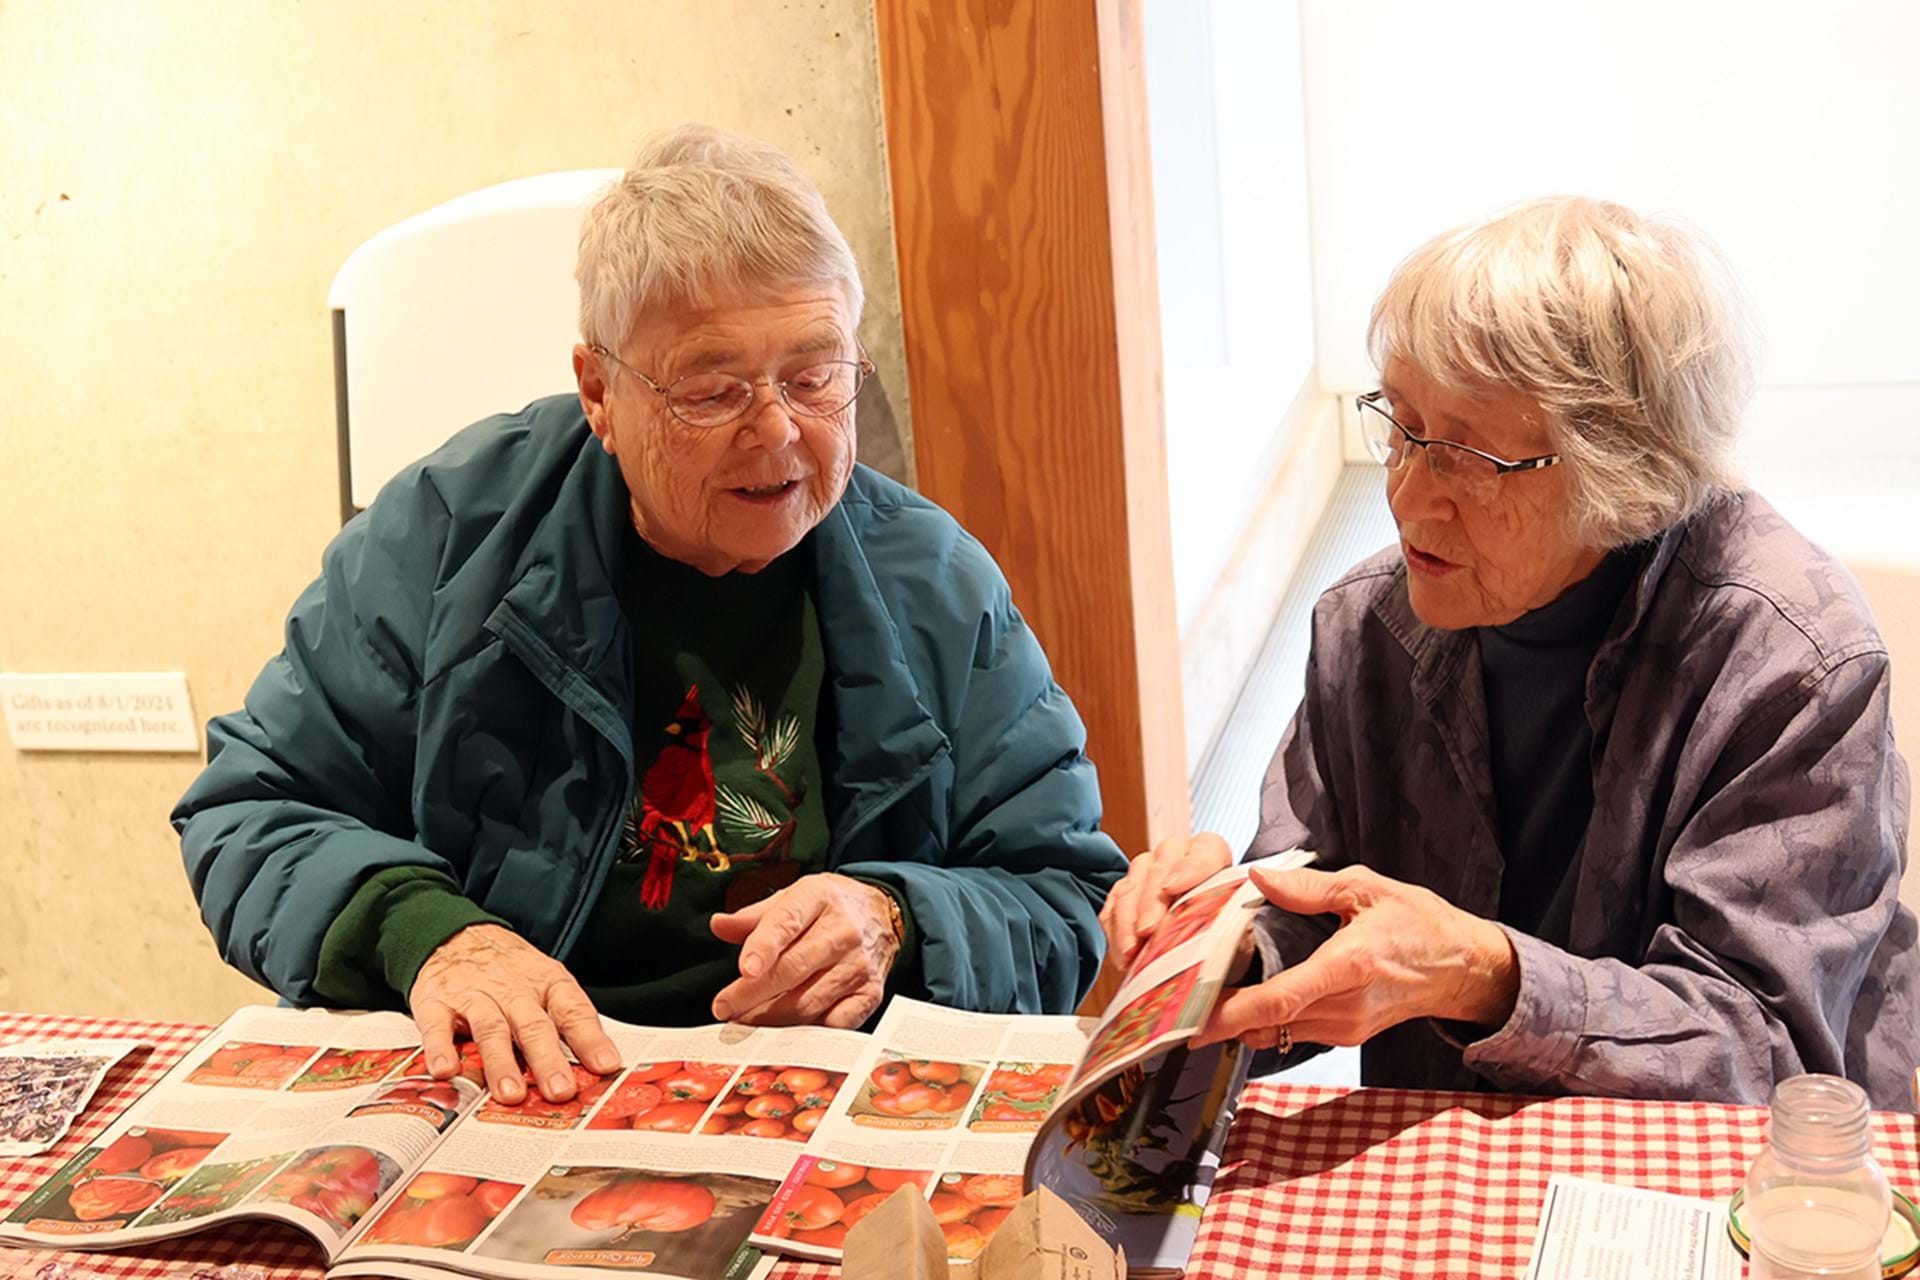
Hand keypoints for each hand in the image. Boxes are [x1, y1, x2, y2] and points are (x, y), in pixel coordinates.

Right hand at [409, 924, 620, 1103]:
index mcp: (547, 983)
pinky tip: (446, 1070)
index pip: (573, 1010)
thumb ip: (564, 1021)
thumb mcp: (544, 981)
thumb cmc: (507, 968)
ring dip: (502, 1063)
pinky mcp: (436, 1003)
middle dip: (548, 1060)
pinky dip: (441, 1048)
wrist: (453, 933)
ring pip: (492, 1030)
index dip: (591, 1039)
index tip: (606, 1065)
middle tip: (560, 1091)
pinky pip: (438, 1026)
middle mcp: (513, 990)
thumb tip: (595, 1067)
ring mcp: (474, 996)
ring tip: (510, 1093)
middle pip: (534, 1026)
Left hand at [709, 873, 899, 1027]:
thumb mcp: (793, 897)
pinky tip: (784, 1033)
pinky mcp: (871, 993)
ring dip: (771, 1018)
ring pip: (809, 1001)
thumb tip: (718, 925)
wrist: (884, 914)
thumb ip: (754, 916)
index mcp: (818, 897)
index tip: (744, 970)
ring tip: (744, 1022)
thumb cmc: (828, 907)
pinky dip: (808, 1033)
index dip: (764, 947)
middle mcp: (843, 931)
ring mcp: (859, 965)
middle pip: (793, 969)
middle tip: (724, 1008)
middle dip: (752, 994)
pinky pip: (836, 1023)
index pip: (787, 922)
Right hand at [1098, 833, 1233, 969]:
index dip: (1190, 869)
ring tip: (1130, 952)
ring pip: (1130, 885)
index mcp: (1212, 852)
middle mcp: (1176, 854)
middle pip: (1158, 868)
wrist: (1213, 945)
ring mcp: (1146, 870)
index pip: (1205, 852)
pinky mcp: (1126, 893)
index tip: (1173, 888)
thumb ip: (1245, 912)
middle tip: (1147, 931)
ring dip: (1127, 920)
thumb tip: (1242, 909)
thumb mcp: (1242, 924)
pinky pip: (1112, 906)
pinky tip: (1122, 956)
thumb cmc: (1230, 931)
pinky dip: (1115, 931)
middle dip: (1150, 901)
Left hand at [1192, 864, 1519, 1050]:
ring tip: (1202, 996)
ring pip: (1276, 1032)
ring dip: (1240, 1018)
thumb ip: (1309, 890)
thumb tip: (1258, 881)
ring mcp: (1346, 1027)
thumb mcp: (1367, 889)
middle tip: (1176, 1003)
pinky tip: (1244, 997)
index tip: (1194, 1019)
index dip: (1232, 1013)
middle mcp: (1345, 1007)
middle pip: (1268, 1023)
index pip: (1280, 1000)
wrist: (1463, 968)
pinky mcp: (1346, 1035)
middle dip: (1220, 1015)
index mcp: (1349, 967)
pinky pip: (1293, 1031)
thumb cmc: (1420, 924)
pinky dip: (1264, 1018)